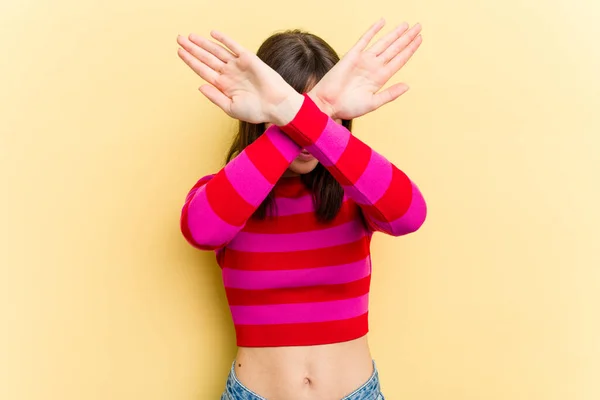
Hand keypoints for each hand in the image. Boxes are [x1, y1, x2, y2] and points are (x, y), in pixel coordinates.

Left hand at [177, 32, 302, 124]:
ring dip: (204, 43)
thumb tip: (199, 86)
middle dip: (192, 48)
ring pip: (217, 51)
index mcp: (223, 85)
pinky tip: (212, 34)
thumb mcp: (231, 108)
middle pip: (206, 58)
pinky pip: (234, 46)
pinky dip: (224, 39)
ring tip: (190, 36)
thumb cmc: (256, 111)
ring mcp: (238, 65)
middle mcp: (229, 73)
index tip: (179, 52)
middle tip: (179, 38)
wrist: (276, 106)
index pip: (203, 70)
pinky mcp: (248, 58)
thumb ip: (215, 97)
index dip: (190, 61)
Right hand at [308, 19, 422, 119]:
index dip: (410, 49)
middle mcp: (374, 67)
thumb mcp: (373, 103)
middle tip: (418, 26)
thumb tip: (407, 85)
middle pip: (394, 49)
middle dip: (407, 38)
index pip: (399, 60)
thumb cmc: (348, 107)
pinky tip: (382, 22)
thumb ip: (390, 94)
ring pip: (383, 43)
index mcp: (380, 78)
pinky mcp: (352, 55)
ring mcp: (364, 60)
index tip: (420, 39)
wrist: (327, 104)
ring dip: (394, 33)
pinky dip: (373, 30)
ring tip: (406, 25)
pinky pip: (364, 39)